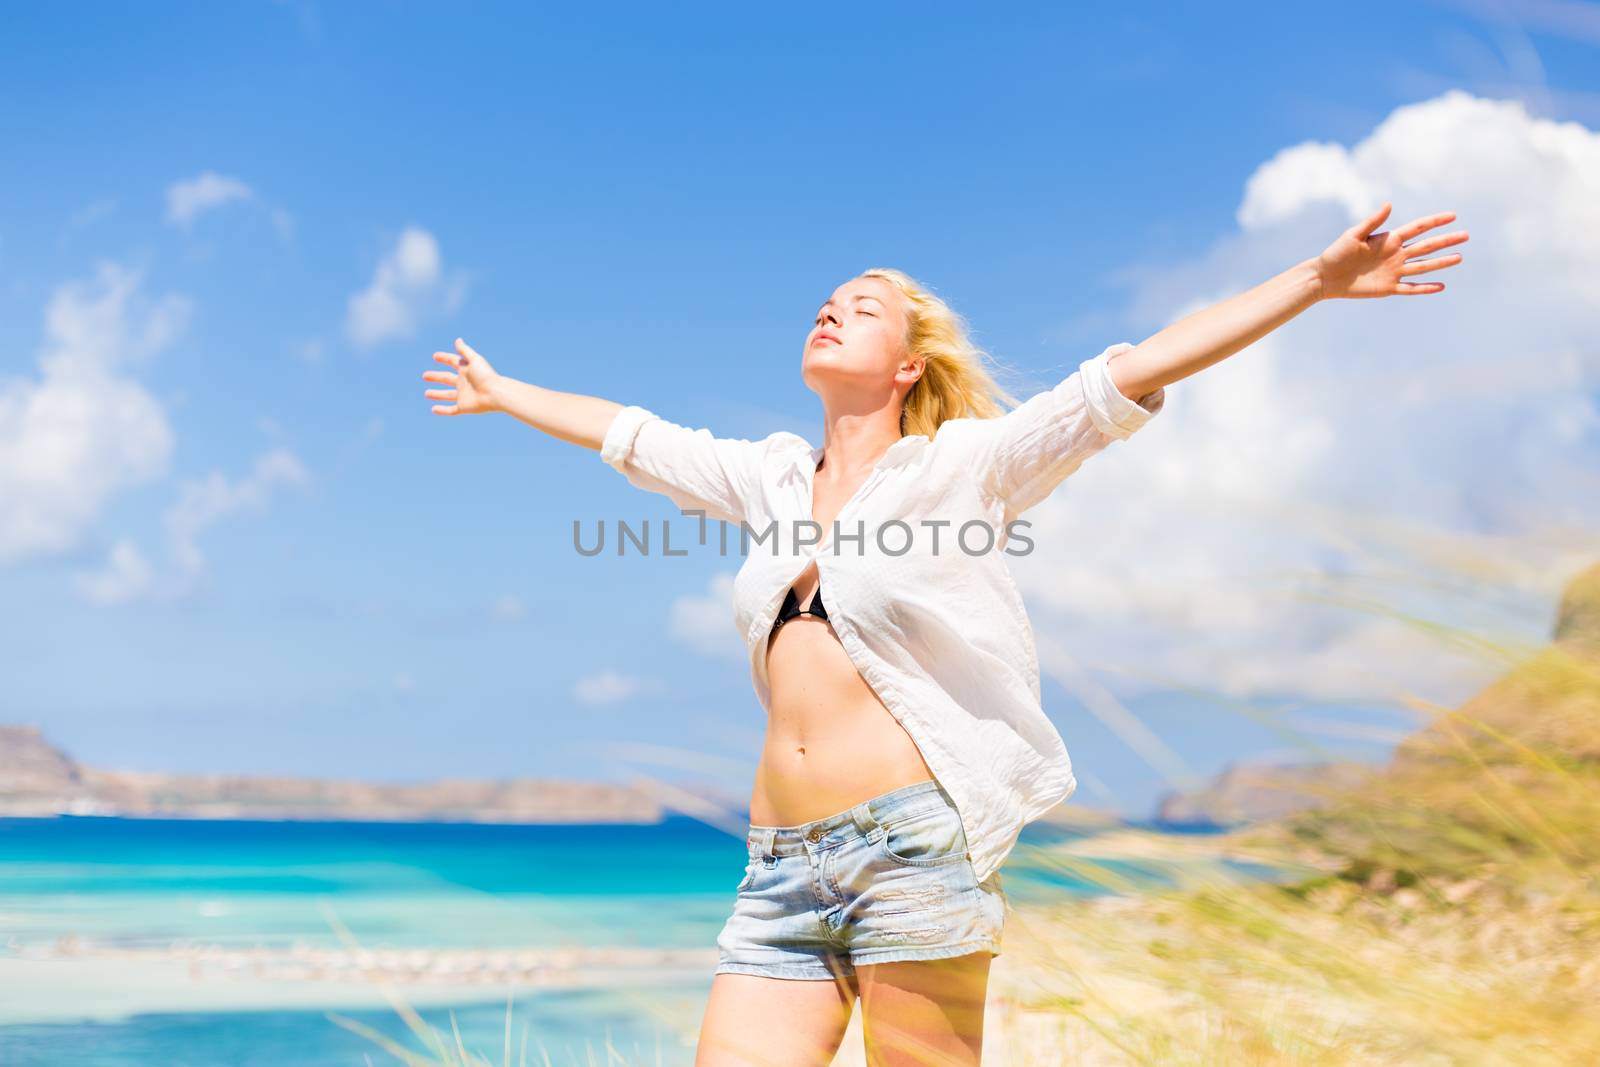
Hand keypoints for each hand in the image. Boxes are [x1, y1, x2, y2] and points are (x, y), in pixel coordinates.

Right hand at [423, 338, 501, 414]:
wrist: (495, 394)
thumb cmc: (485, 376)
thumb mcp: (474, 360)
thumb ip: (465, 351)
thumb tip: (458, 340)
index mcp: (466, 370)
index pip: (453, 362)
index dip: (444, 358)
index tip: (435, 356)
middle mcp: (464, 382)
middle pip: (447, 379)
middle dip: (436, 377)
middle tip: (424, 375)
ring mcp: (463, 395)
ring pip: (447, 395)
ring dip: (437, 394)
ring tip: (426, 393)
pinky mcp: (464, 407)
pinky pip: (451, 410)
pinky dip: (442, 410)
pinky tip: (433, 409)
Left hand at [1314, 203, 1468, 299]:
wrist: (1326, 277)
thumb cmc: (1336, 253)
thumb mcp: (1353, 235)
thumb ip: (1373, 221)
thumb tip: (1390, 204)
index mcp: (1389, 239)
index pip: (1417, 228)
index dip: (1435, 221)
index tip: (1453, 215)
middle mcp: (1396, 255)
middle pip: (1426, 247)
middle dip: (1446, 241)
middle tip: (1466, 235)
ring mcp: (1394, 271)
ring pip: (1423, 266)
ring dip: (1441, 262)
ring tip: (1460, 257)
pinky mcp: (1388, 288)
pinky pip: (1411, 288)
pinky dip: (1426, 288)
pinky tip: (1441, 286)